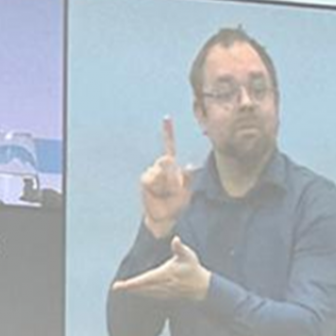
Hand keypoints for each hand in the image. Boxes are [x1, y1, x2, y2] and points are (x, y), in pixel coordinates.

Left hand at [110, 236, 210, 303]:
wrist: (202, 287)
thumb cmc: (193, 269)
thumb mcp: (188, 255)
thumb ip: (180, 248)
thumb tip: (175, 239)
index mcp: (165, 274)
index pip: (145, 279)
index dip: (133, 282)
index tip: (123, 284)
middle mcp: (162, 285)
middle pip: (142, 287)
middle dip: (129, 287)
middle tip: (116, 287)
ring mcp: (164, 292)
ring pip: (145, 292)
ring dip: (134, 290)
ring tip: (122, 288)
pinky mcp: (165, 295)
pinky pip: (150, 294)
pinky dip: (142, 292)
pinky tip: (135, 290)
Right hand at [139, 116, 193, 237]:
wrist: (166, 218)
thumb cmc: (180, 203)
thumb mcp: (190, 189)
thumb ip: (189, 177)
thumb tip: (190, 165)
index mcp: (172, 166)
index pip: (169, 145)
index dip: (167, 131)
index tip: (166, 118)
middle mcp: (160, 167)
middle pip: (165, 160)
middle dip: (170, 171)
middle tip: (173, 185)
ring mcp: (152, 173)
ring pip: (159, 171)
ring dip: (166, 184)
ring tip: (168, 194)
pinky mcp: (146, 181)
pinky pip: (150, 179)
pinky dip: (156, 186)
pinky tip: (158, 194)